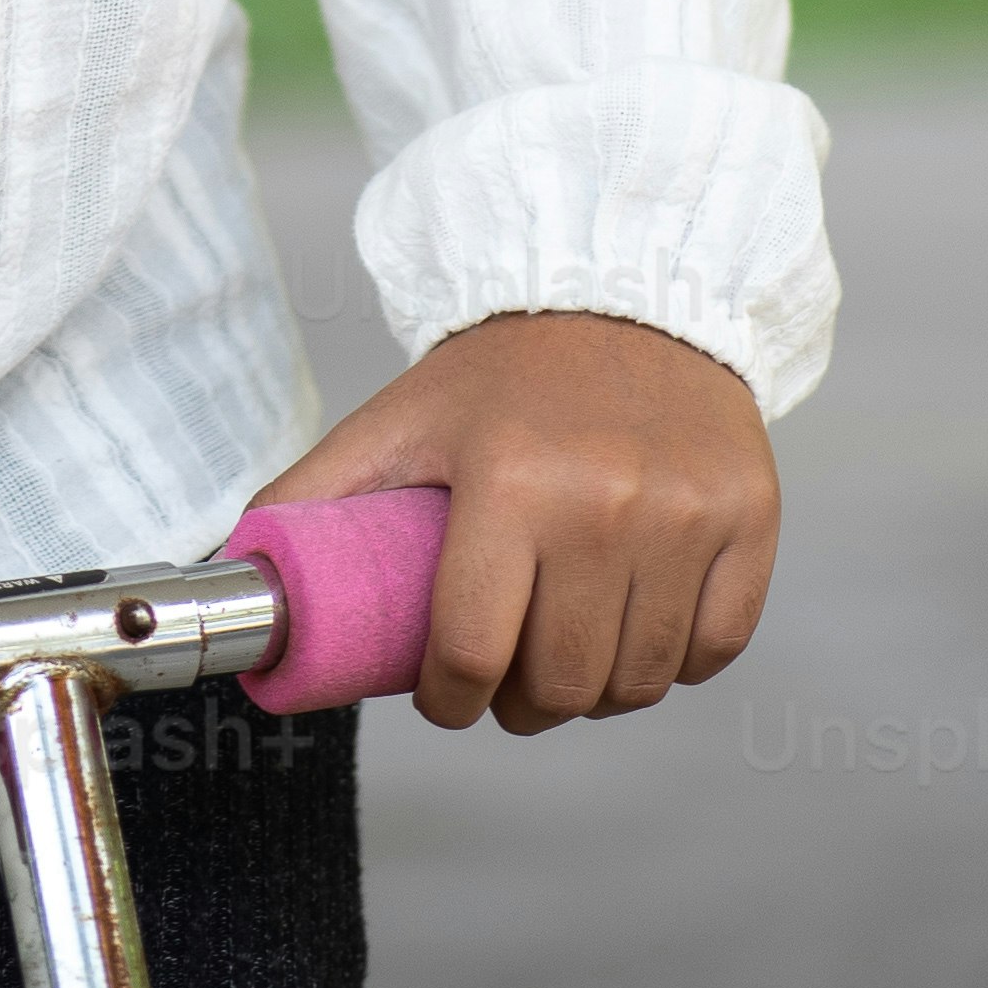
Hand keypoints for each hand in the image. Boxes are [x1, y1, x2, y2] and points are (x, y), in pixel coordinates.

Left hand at [257, 307, 776, 734]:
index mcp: (510, 479)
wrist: (625, 283)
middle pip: (560, 687)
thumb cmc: (502, 372)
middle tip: (506, 675)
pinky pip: (713, 652)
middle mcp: (607, 501)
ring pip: (638, 682)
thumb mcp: (403, 419)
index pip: (473, 656)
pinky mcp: (750, 519)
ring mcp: (687, 513)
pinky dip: (674, 661)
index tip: (445, 695)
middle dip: (521, 704)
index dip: (449, 700)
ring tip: (567, 649)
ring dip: (597, 691)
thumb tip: (236, 570)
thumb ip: (320, 496)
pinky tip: (637, 621)